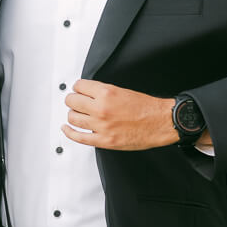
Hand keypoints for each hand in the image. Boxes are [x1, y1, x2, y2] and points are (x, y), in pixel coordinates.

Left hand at [62, 80, 177, 149]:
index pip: (79, 86)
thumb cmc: (146, 108)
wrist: (159, 123)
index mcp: (106, 93)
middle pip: (72, 101)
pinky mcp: (103, 140)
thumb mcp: (123, 91)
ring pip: (72, 118)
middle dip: (73, 100)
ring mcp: (101, 126)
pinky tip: (66, 128)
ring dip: (72, 114)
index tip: (79, 90)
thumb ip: (103, 92)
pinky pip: (78, 137)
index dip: (78, 87)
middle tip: (77, 101)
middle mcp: (101, 109)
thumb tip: (87, 93)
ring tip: (77, 113)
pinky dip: (69, 132)